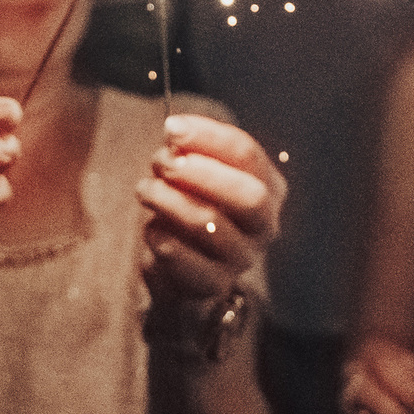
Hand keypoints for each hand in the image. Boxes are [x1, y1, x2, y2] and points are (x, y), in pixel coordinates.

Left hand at [137, 113, 283, 302]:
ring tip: (145, 189)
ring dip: (171, 201)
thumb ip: (191, 152)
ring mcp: (242, 258)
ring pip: (212, 226)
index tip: (171, 128)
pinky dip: (164, 240)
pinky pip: (190, 264)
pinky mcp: (214, 285)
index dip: (208, 137)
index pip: (248, 155)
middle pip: (250, 196)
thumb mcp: (196, 175)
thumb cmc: (192, 208)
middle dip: (201, 173)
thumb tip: (175, 134)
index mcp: (268, 187)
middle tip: (162, 161)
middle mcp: (264, 224)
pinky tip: (151, 228)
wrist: (185, 272)